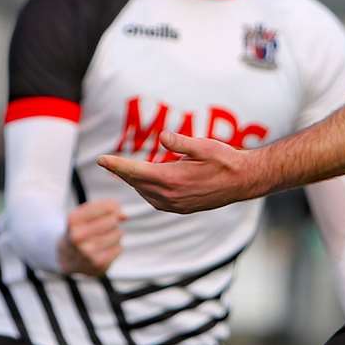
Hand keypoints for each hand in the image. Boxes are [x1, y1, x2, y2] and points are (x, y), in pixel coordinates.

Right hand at [56, 200, 124, 276]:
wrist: (68, 258)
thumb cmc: (81, 231)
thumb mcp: (85, 215)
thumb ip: (105, 209)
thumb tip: (124, 216)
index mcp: (73, 220)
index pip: (105, 207)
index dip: (113, 207)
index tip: (113, 210)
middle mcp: (77, 236)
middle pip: (112, 221)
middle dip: (114, 221)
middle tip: (108, 224)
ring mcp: (87, 251)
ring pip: (117, 234)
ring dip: (116, 234)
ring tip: (106, 237)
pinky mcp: (98, 263)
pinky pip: (119, 248)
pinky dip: (116, 247)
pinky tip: (106, 248)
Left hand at [97, 132, 262, 213]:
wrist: (244, 181)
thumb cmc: (225, 159)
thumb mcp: (203, 145)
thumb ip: (180, 142)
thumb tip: (161, 137)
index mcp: (173, 178)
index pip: (136, 171)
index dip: (117, 165)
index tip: (101, 160)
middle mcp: (172, 195)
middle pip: (137, 183)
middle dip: (122, 172)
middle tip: (107, 163)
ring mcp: (177, 204)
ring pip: (146, 194)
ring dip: (134, 183)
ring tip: (125, 172)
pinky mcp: (183, 208)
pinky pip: (156, 201)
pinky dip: (146, 192)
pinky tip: (146, 184)